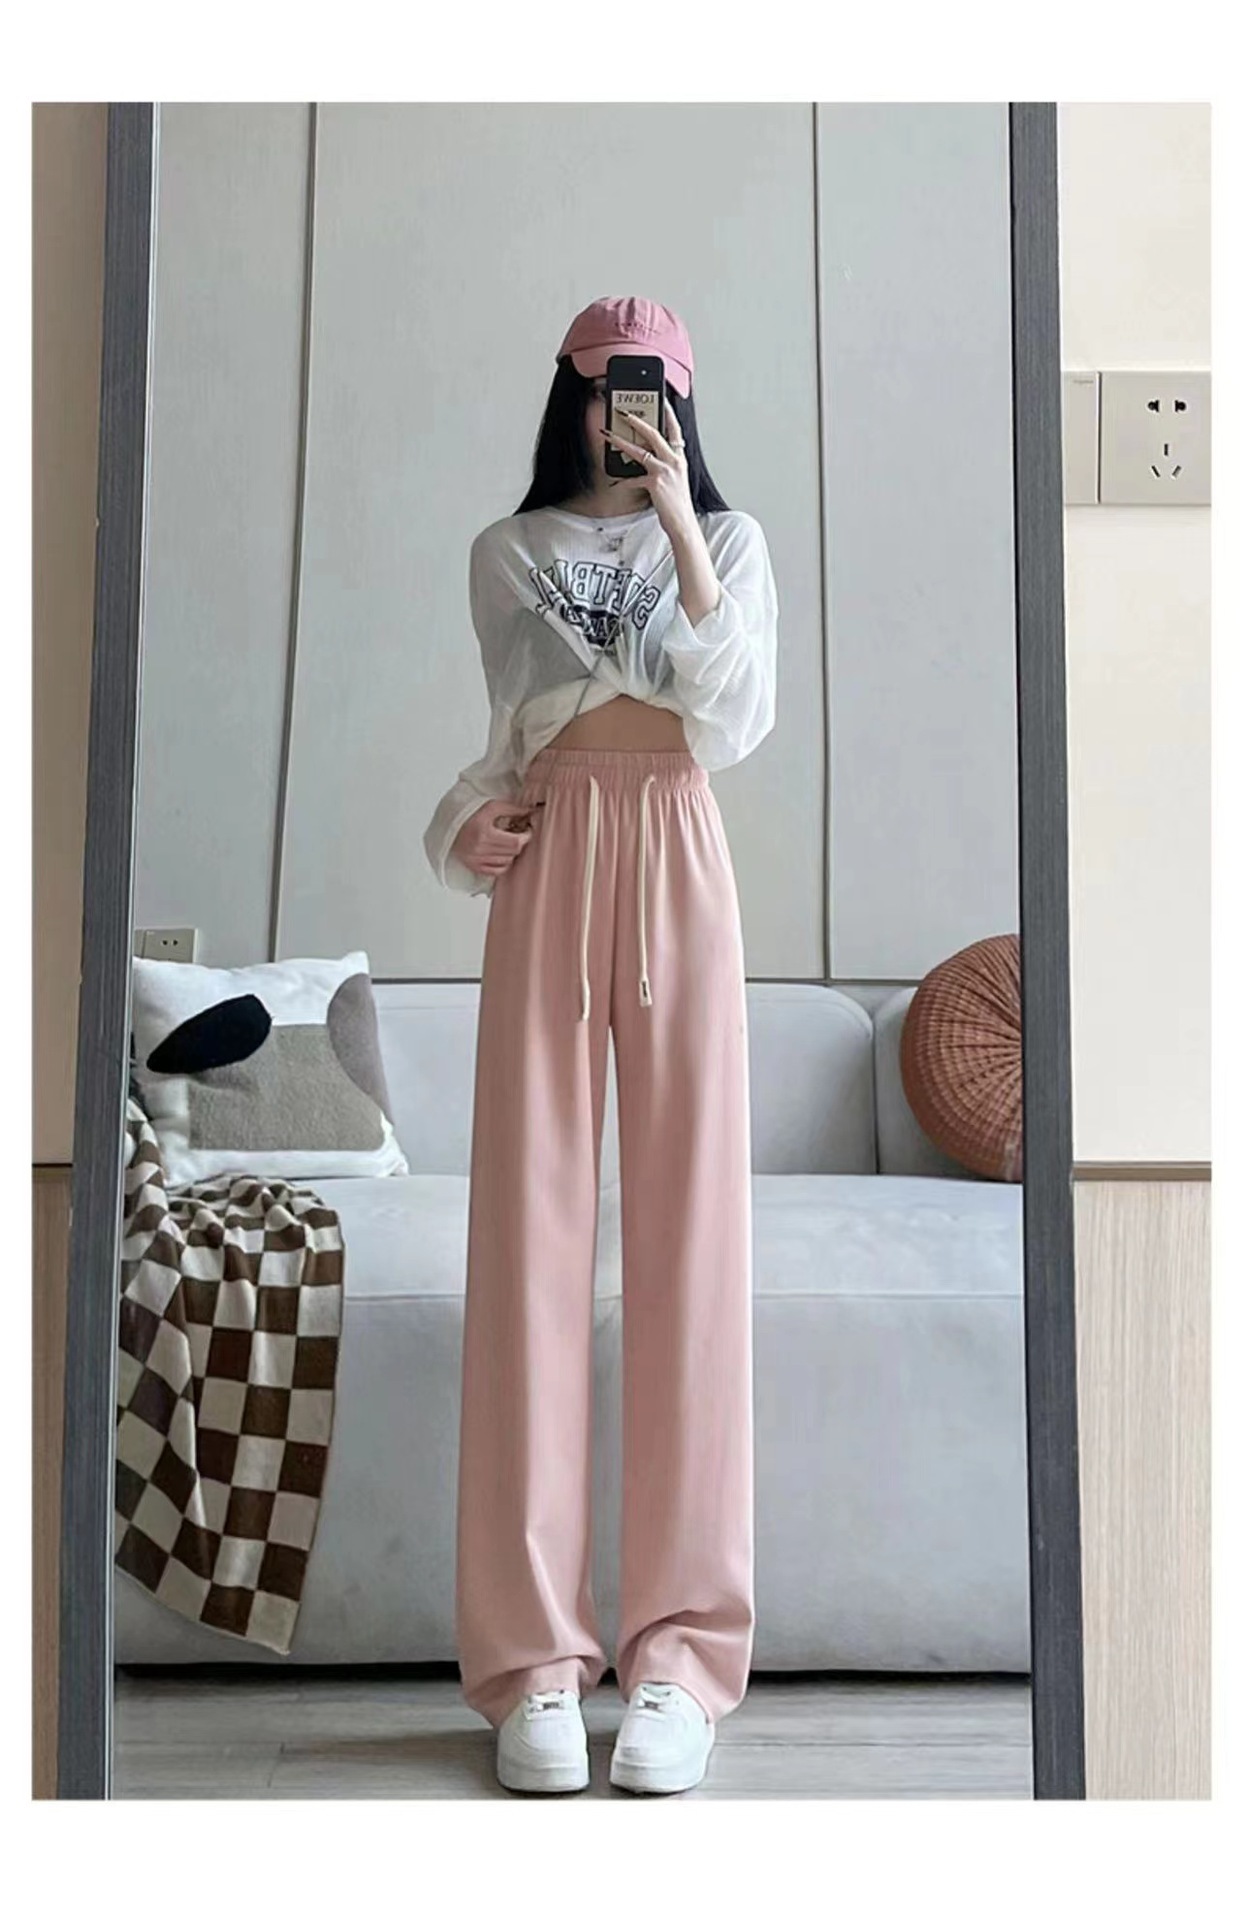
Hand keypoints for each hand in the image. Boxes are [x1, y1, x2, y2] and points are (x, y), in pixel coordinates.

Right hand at [453, 797, 544, 879]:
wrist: (451, 826)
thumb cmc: (471, 815)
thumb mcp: (491, 806)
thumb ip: (512, 808)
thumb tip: (530, 811)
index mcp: (484, 833)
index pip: (516, 842)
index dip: (526, 836)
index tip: (527, 830)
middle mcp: (480, 848)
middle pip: (513, 852)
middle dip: (519, 843)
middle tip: (518, 834)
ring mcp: (477, 860)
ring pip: (507, 862)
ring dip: (512, 852)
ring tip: (508, 842)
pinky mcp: (474, 867)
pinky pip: (497, 871)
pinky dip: (504, 864)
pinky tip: (502, 854)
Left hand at [600, 394, 693, 538]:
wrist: (682, 523)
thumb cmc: (677, 503)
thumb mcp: (675, 479)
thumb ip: (664, 464)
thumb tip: (646, 455)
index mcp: (680, 458)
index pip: (675, 429)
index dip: (668, 413)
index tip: (660, 399)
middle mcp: (674, 461)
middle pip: (654, 433)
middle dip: (636, 420)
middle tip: (622, 412)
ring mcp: (665, 471)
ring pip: (639, 451)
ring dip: (620, 442)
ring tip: (607, 434)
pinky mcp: (655, 483)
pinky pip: (633, 479)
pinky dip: (623, 482)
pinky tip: (615, 484)